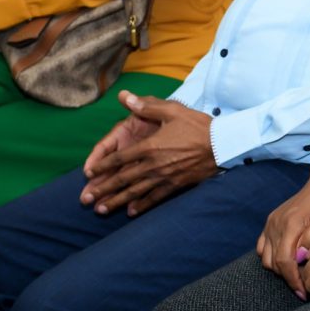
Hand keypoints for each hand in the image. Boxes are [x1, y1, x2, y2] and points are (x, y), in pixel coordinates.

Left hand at [81, 92, 217, 215]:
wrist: (223, 144)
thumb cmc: (197, 125)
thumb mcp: (172, 111)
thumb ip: (147, 106)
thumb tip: (125, 97)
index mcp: (150, 147)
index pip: (120, 158)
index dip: (103, 166)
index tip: (89, 174)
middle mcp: (153, 165)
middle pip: (123, 179)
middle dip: (104, 189)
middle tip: (86, 199)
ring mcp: (164, 177)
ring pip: (135, 192)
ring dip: (117, 201)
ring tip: (102, 209)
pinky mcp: (176, 185)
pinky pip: (155, 198)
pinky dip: (142, 205)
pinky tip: (131, 212)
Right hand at [257, 159, 309, 298]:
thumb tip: (300, 256)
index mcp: (291, 222)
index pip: (285, 261)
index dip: (293, 280)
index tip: (304, 293)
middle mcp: (276, 222)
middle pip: (274, 262)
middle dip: (287, 278)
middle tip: (305, 288)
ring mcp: (271, 221)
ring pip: (267, 257)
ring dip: (280, 269)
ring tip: (299, 275)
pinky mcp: (271, 221)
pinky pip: (264, 247)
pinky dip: (273, 258)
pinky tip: (289, 262)